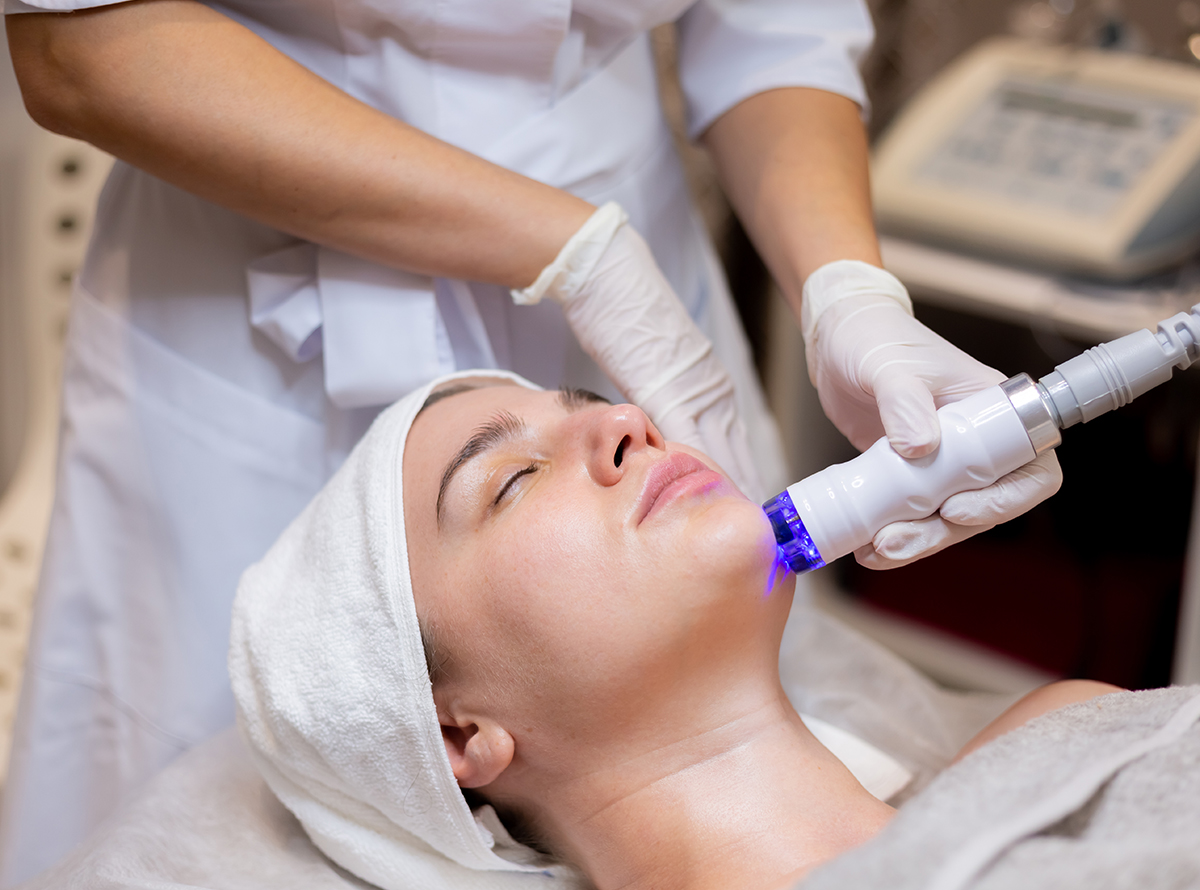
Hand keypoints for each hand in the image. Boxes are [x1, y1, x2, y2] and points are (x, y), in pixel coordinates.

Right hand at [512, 204, 764, 501]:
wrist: (611, 275)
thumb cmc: (623, 313)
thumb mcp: (653, 366)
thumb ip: (663, 401)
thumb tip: (659, 437)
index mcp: (711, 386)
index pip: (733, 444)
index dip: (742, 480)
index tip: (749, 512)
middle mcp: (711, 390)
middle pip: (736, 454)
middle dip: (745, 493)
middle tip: (757, 531)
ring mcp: (693, 390)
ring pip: (721, 453)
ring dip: (731, 489)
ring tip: (742, 526)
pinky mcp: (667, 391)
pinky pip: (689, 440)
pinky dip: (700, 471)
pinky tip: (705, 498)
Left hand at [802, 261, 1061, 568]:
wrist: (838, 340)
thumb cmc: (875, 338)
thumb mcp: (890, 366)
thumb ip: (905, 402)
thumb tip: (920, 448)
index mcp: (991, 411)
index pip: (1030, 468)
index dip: (1004, 500)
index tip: (954, 509)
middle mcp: (975, 442)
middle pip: (984, 506)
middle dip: (943, 532)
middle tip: (896, 540)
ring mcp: (942, 463)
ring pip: (946, 520)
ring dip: (916, 541)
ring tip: (876, 551)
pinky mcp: (909, 475)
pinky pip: (912, 516)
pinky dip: (892, 534)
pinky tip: (866, 548)